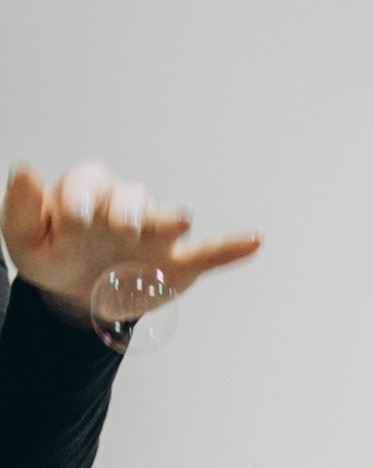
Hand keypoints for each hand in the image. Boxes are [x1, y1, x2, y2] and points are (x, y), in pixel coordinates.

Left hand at [2, 161, 260, 318]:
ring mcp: (153, 234)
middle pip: (129, 195)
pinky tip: (255, 240)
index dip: (80, 198)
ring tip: (183, 221)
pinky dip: (231, 248)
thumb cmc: (50, 258)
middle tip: (121, 228)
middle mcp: (122, 204)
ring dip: (170, 219)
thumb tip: (24, 170)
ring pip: (164, 219)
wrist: (76, 297)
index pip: (86, 183)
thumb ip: (18, 207)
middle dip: (127, 209)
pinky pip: (209, 254)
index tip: (74, 220)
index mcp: (85, 192)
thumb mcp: (22, 238)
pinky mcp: (177, 264)